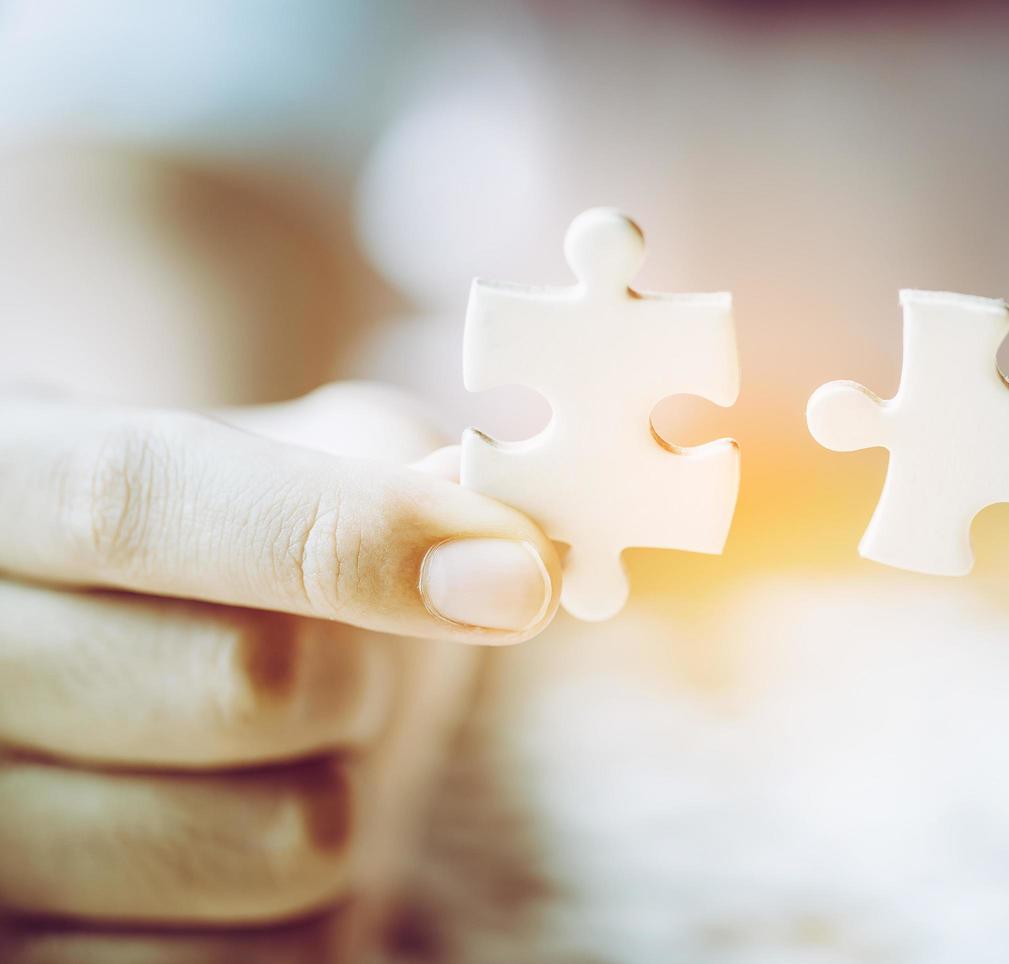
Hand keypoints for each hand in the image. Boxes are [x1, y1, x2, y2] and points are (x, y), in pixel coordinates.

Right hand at [0, 383, 559, 942]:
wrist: (140, 669)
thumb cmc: (232, 552)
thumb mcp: (285, 458)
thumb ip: (383, 462)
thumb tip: (504, 539)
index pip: (130, 500)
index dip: (339, 533)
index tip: (514, 575)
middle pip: (248, 681)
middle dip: (368, 672)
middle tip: (353, 664)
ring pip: (283, 842)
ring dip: (350, 796)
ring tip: (289, 756)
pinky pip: (272, 960)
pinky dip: (322, 907)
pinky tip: (258, 839)